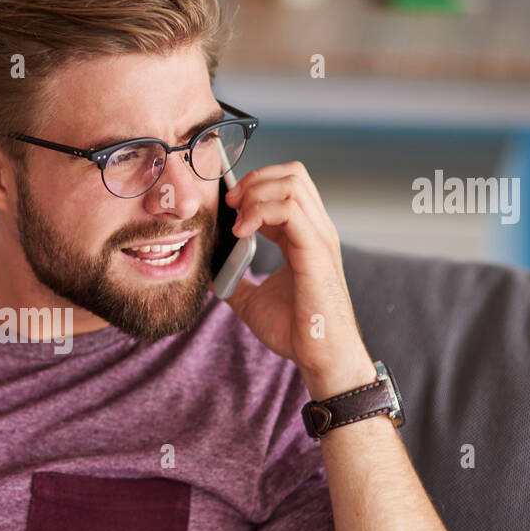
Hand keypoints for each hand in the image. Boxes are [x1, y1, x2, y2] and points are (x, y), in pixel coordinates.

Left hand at [217, 162, 373, 397]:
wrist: (318, 356)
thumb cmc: (295, 331)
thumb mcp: (252, 301)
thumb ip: (235, 282)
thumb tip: (211, 273)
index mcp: (303, 236)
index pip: (285, 186)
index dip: (254, 186)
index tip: (228, 206)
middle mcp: (315, 230)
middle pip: (292, 174)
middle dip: (255, 180)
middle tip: (231, 206)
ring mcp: (319, 237)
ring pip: (292, 183)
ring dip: (256, 193)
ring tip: (237, 221)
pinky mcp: (316, 250)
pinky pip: (290, 209)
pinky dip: (261, 211)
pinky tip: (243, 232)